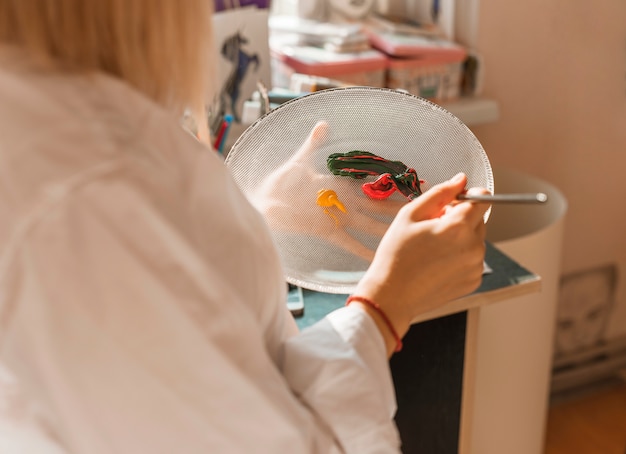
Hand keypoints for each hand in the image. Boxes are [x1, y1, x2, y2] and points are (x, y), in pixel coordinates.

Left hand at [251, 121, 404, 260]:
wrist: (265, 203)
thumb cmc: (281, 181)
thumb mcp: (299, 160)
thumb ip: (313, 144)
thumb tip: (323, 124)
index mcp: (341, 183)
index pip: (373, 183)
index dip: (393, 183)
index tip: (415, 182)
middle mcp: (344, 201)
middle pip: (378, 206)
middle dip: (400, 207)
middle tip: (428, 209)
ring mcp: (338, 217)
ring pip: (369, 225)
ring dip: (387, 229)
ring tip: (410, 235)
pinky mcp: (327, 231)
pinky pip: (349, 242)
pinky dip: (362, 250)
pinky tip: (378, 258)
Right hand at [352, 173, 489, 354]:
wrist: (391, 296)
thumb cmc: (395, 254)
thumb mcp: (410, 215)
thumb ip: (439, 193)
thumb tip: (461, 179)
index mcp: (458, 227)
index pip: (482, 198)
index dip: (466, 196)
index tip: (450, 203)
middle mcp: (474, 247)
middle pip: (478, 219)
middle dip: (459, 219)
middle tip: (430, 229)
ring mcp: (475, 266)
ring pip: (475, 240)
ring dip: (459, 238)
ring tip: (431, 249)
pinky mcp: (473, 281)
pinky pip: (472, 259)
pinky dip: (459, 257)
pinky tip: (436, 263)